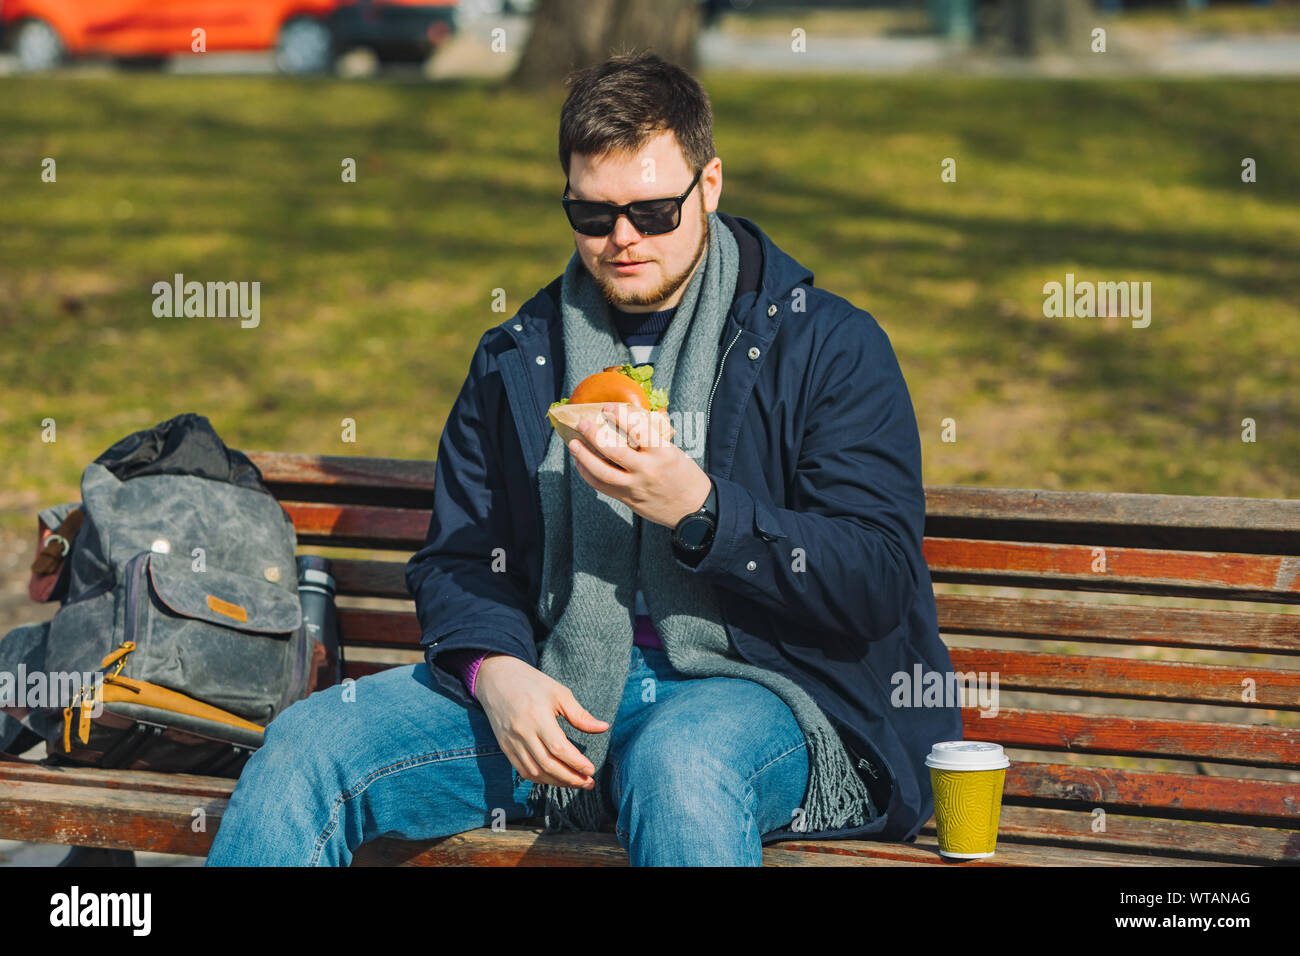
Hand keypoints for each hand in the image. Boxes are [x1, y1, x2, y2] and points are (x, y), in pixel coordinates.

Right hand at [474, 653, 608, 789]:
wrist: (497, 679)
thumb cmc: (532, 684)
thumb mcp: (559, 693)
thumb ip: (580, 715)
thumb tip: (603, 728)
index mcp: (537, 716)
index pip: (559, 748)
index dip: (576, 763)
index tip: (591, 770)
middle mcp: (522, 732)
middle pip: (548, 765)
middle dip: (570, 778)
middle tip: (588, 782)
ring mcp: (511, 742)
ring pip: (535, 772)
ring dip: (557, 782)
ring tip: (575, 782)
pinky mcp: (505, 747)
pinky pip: (523, 771)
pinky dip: (540, 778)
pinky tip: (555, 778)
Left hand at [567, 403, 711, 528]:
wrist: (694, 508)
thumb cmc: (685, 475)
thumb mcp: (674, 452)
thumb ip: (652, 439)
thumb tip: (630, 419)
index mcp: (663, 453)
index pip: (638, 429)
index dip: (620, 416)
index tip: (607, 407)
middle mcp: (648, 470)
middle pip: (614, 451)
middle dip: (594, 435)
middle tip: (583, 424)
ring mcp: (636, 487)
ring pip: (603, 472)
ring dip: (584, 457)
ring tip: (573, 444)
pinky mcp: (629, 499)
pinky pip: (602, 487)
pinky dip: (588, 474)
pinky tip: (581, 463)